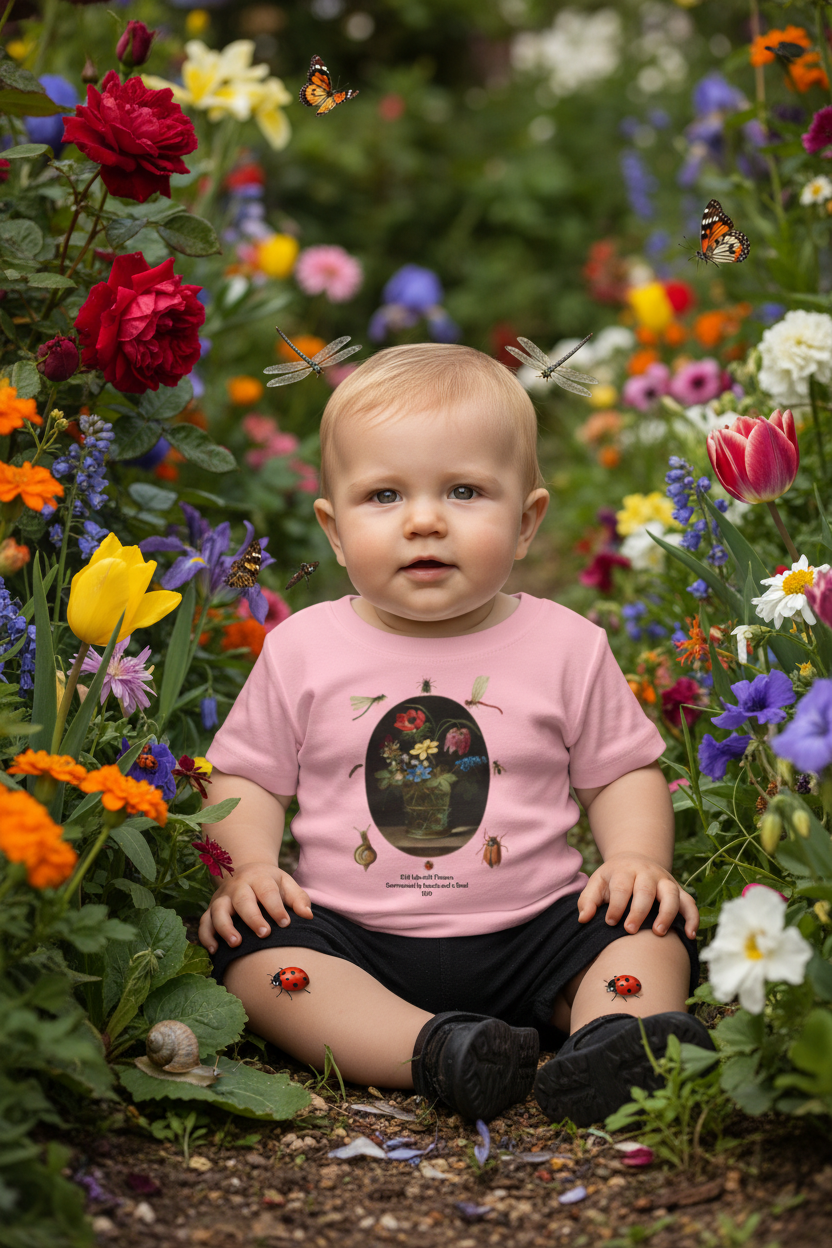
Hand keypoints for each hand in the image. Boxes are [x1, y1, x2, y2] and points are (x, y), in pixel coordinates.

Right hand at [197, 861, 312, 954]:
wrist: (245, 871)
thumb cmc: (271, 884)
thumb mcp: (287, 884)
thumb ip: (298, 899)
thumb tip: (308, 916)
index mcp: (259, 878)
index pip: (267, 891)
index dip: (276, 907)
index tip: (286, 923)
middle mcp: (238, 886)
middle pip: (242, 900)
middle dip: (252, 917)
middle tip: (264, 934)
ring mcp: (222, 898)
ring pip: (218, 910)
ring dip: (225, 927)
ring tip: (236, 944)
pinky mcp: (211, 909)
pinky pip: (204, 922)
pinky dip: (206, 936)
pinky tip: (214, 951)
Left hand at [577, 852, 698, 938]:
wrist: (634, 861)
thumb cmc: (613, 879)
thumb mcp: (597, 883)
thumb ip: (588, 900)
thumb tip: (584, 919)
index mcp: (624, 871)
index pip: (621, 886)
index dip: (616, 905)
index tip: (610, 922)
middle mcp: (647, 874)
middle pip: (645, 890)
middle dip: (639, 911)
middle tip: (630, 930)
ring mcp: (665, 881)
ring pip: (671, 894)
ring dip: (667, 913)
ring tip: (658, 933)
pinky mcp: (678, 890)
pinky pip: (689, 902)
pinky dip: (693, 917)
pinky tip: (690, 935)